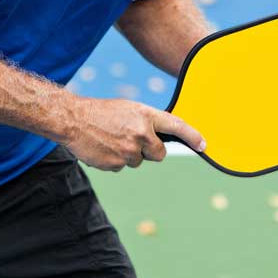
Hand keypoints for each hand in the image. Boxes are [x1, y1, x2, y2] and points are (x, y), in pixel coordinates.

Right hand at [63, 97, 205, 171]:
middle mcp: (141, 133)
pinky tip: (104, 148)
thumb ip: (147, 122)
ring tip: (113, 139)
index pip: (177, 126)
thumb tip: (161, 138)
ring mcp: (129, 150)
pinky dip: (115, 160)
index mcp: (145, 115)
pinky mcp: (117, 164)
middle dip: (150, 151)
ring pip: (139, 162)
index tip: (203, 145)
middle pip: (159, 154)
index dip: (193, 136)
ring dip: (129, 154)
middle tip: (133, 139)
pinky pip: (123, 167)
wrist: (73, 120)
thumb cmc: (102, 112)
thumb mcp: (129, 109)